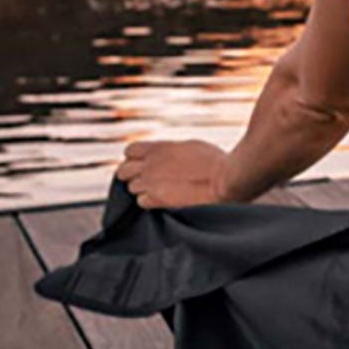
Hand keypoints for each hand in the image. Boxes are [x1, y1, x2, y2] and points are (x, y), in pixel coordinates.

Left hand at [115, 138, 232, 208]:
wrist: (225, 179)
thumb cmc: (215, 161)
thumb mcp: (190, 146)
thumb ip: (171, 151)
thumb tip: (165, 155)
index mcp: (158, 148)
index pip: (129, 151)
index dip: (135, 158)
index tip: (145, 162)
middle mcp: (149, 165)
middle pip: (123, 171)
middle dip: (133, 175)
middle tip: (148, 178)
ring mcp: (151, 183)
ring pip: (131, 188)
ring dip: (142, 189)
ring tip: (159, 190)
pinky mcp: (158, 200)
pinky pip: (141, 202)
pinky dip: (149, 202)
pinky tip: (163, 200)